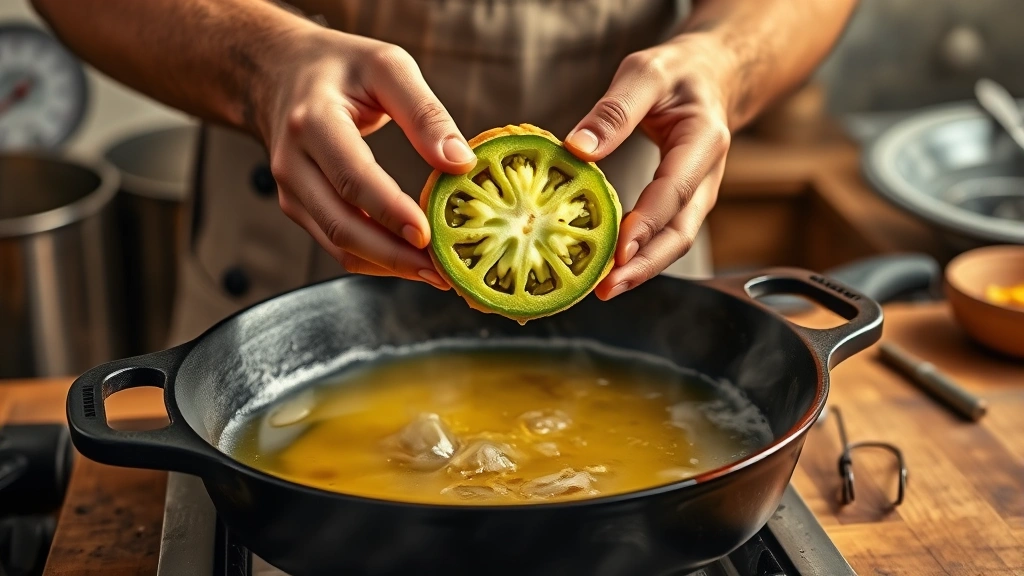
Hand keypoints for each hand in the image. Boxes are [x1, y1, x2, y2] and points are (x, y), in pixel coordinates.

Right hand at [254, 29, 477, 289]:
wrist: (276, 72)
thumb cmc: (341, 67)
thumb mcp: (387, 66)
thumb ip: (425, 113)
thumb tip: (461, 162)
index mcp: (313, 122)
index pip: (352, 178)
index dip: (390, 210)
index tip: (428, 233)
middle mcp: (293, 163)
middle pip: (343, 224)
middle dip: (395, 254)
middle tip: (444, 270)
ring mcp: (291, 191)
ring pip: (339, 245)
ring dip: (389, 265)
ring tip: (438, 273)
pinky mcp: (300, 208)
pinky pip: (338, 245)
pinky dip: (377, 259)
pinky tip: (413, 261)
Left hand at [564, 34, 733, 299]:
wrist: (710, 78)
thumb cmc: (678, 74)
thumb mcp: (645, 73)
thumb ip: (614, 109)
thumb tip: (577, 148)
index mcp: (704, 142)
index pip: (674, 192)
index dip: (647, 224)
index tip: (618, 251)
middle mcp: (706, 178)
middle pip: (680, 234)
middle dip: (645, 266)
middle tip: (606, 289)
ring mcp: (697, 196)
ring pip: (673, 242)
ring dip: (641, 269)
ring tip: (602, 289)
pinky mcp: (681, 205)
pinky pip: (662, 236)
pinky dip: (638, 256)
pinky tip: (606, 268)